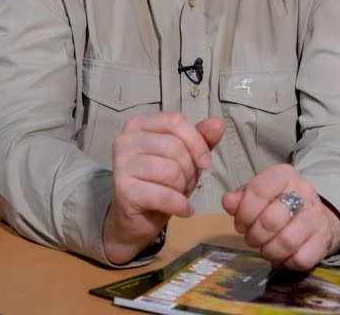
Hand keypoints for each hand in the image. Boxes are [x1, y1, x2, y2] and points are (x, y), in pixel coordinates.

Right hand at [103, 114, 225, 263]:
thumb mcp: (184, 157)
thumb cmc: (159, 182)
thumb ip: (200, 139)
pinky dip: (180, 205)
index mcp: (139, 124)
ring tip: (180, 195)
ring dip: (184, 188)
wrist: (133, 218)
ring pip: (171, 171)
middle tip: (186, 183)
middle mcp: (126, 140)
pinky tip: (183, 210)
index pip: (175, 121)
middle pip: (175, 147)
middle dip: (190, 170)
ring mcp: (121, 164)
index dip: (197, 142)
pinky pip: (165, 195)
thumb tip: (218, 123)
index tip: (206, 162)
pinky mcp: (123, 189)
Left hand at [221, 164, 339, 269]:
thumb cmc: (279, 203)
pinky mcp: (324, 240)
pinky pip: (301, 259)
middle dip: (255, 235)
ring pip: (287, 242)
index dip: (244, 212)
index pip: (259, 190)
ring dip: (270, 251)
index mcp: (284, 175)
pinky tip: (282, 255)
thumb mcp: (258, 194)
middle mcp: (304, 192)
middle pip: (272, 220)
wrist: (314, 216)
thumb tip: (228, 201)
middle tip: (251, 238)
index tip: (240, 225)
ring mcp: (316, 217)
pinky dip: (287, 262)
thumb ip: (240, 197)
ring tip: (265, 248)